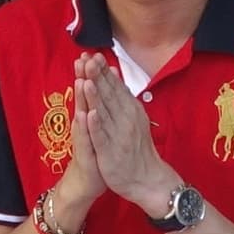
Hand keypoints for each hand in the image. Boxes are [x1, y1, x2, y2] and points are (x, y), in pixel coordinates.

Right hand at [46, 72, 107, 226]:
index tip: (90, 53)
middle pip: (84, 99)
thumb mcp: (98, 128)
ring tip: (82, 79)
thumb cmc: (95, 153)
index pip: (90, 92)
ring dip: (82, 98)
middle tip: (82, 58)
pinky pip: (84, 139)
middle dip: (84, 78)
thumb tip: (100, 86)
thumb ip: (98, 107)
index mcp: (89, 118)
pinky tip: (83, 115)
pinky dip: (84, 127)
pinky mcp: (85, 154)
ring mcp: (83, 139)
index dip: (90, 74)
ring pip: (82, 115)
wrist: (86, 183)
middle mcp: (83, 126)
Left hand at [72, 54, 177, 219]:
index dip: (102, 71)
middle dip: (97, 78)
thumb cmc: (136, 147)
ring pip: (104, 114)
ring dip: (95, 97)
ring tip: (86, 80)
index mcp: (129, 110)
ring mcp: (118, 136)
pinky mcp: (110, 153)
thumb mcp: (133, 117)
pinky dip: (96, 126)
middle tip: (87, 59)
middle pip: (108, 96)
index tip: (92, 54)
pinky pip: (102, 138)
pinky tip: (90, 114)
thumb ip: (122, 95)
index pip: (114, 87)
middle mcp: (125, 120)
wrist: (147, 179)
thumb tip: (113, 71)